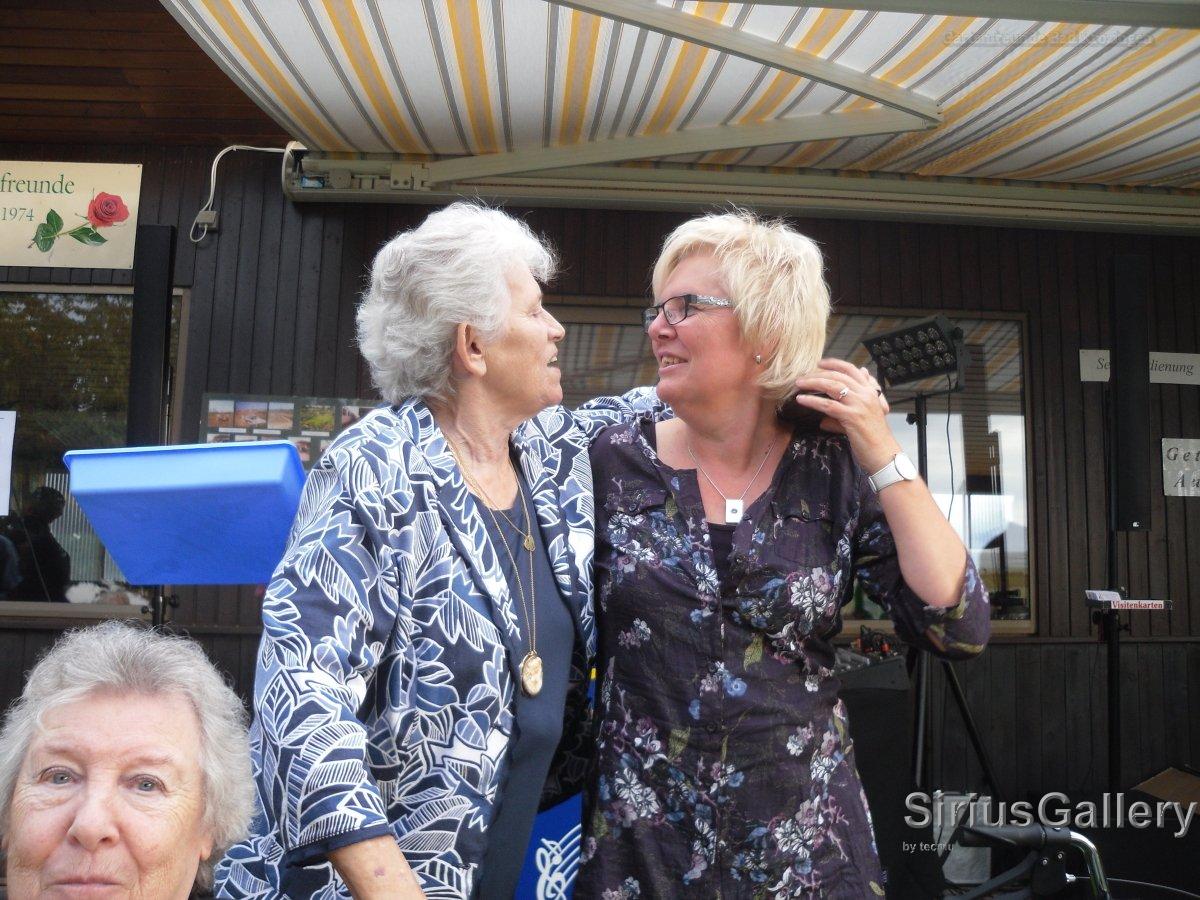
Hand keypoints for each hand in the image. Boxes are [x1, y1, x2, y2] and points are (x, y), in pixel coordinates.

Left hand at [791, 358, 899, 472]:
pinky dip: (813, 401)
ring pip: (833, 387)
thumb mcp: (860, 420)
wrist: (883, 454)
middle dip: (818, 374)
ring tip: (799, 384)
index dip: (835, 364)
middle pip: (839, 377)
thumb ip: (844, 413)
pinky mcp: (852, 417)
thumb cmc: (872, 438)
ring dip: (813, 383)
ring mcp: (860, 405)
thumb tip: (825, 416)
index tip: (820, 363)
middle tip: (803, 377)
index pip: (852, 370)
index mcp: (870, 392)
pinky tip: (802, 400)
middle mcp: (866, 395)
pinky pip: (828, 405)